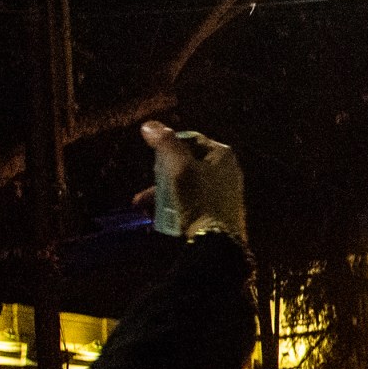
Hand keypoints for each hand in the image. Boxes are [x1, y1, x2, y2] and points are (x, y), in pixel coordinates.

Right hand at [137, 121, 245, 243]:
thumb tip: (150, 125)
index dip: (168, 146)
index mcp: (222, 155)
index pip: (189, 139)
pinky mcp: (217, 212)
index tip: (153, 159)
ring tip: (141, 207)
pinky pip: (190, 203)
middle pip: (184, 164)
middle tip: (144, 188)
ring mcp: (222, 193)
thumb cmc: (199, 200)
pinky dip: (173, 206)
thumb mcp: (179, 167)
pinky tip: (155, 217)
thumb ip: (165, 143)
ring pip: (184, 185)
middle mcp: (226, 171)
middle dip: (159, 177)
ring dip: (160, 194)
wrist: (216, 243)